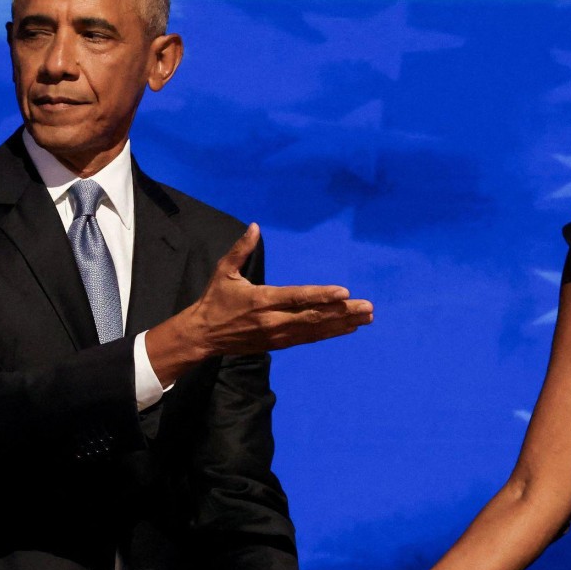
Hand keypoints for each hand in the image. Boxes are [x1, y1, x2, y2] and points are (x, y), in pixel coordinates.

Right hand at [146, 223, 373, 383]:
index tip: (344, 293)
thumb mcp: (224, 271)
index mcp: (262, 300)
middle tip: (368, 308)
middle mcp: (273, 320)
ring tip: (366, 318)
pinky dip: (329, 333)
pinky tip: (348, 328)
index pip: (297, 298)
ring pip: (315, 330)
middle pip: (313, 317)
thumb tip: (254, 226)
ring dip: (342, 324)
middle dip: (343, 312)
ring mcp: (278, 335)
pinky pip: (308, 338)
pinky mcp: (279, 343)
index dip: (321, 296)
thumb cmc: (215, 300)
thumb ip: (241, 249)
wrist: (202, 336)